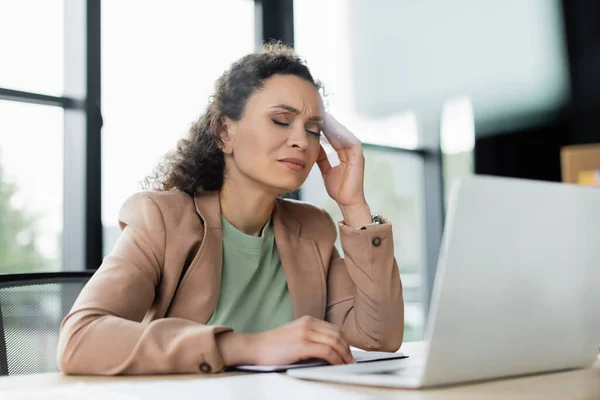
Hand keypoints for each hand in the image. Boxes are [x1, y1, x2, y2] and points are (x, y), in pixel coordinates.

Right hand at [217, 316, 353, 366]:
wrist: (254, 347)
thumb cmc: (272, 347)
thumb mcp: (294, 337)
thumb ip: (311, 339)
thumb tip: (330, 353)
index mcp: (307, 320)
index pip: (334, 329)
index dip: (345, 342)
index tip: (349, 354)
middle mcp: (308, 323)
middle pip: (337, 334)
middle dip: (348, 349)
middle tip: (351, 362)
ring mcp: (305, 333)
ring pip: (335, 342)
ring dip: (344, 355)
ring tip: (347, 365)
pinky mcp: (301, 344)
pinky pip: (326, 351)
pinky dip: (336, 359)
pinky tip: (338, 366)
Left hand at [317, 114, 365, 206]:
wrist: (347, 201)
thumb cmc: (338, 189)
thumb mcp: (325, 170)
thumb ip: (322, 158)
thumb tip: (314, 147)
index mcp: (344, 154)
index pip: (334, 137)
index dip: (325, 128)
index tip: (314, 120)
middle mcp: (351, 152)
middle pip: (340, 133)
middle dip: (330, 123)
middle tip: (319, 113)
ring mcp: (356, 154)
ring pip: (345, 135)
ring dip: (336, 126)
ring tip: (325, 117)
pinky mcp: (359, 158)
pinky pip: (352, 142)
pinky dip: (344, 135)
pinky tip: (334, 129)